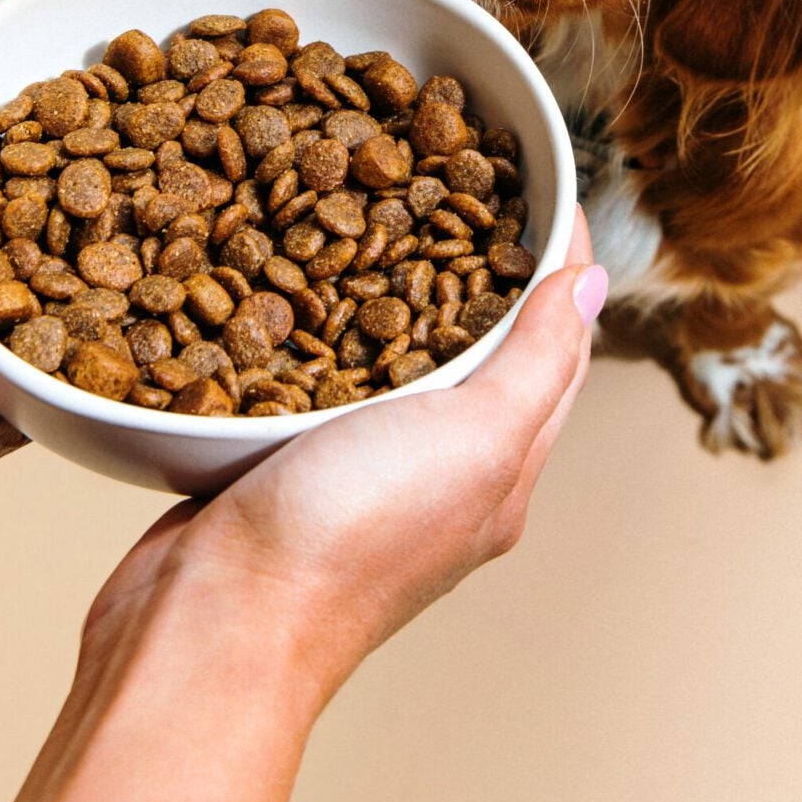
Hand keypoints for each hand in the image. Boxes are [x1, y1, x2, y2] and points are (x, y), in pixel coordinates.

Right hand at [91, 212, 604, 680]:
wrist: (210, 626)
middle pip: (479, 346)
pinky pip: (320, 376)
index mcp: (501, 471)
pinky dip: (322, 322)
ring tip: (380, 204)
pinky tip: (301, 280)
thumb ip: (535, 363)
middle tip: (453, 174)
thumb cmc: (349, 538)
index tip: (541, 183)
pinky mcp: (285, 462)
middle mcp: (438, 473)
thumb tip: (591, 286)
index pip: (556, 349)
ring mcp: (359, 470)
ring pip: (393, 357)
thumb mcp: (473, 439)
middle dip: (476, 261)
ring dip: (393, 285)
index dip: (558, 263)